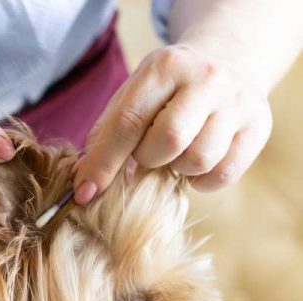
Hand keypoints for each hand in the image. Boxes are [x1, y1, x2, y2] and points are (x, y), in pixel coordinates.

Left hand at [73, 44, 272, 202]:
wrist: (225, 66)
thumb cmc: (163, 94)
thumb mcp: (130, 99)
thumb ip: (104, 138)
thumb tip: (83, 186)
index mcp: (165, 67)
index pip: (128, 122)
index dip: (103, 163)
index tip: (85, 193)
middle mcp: (206, 78)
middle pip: (168, 141)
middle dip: (147, 160)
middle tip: (147, 155)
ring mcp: (237, 101)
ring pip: (198, 160)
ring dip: (176, 169)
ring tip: (174, 154)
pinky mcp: (259, 126)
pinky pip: (222, 175)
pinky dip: (202, 180)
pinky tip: (195, 162)